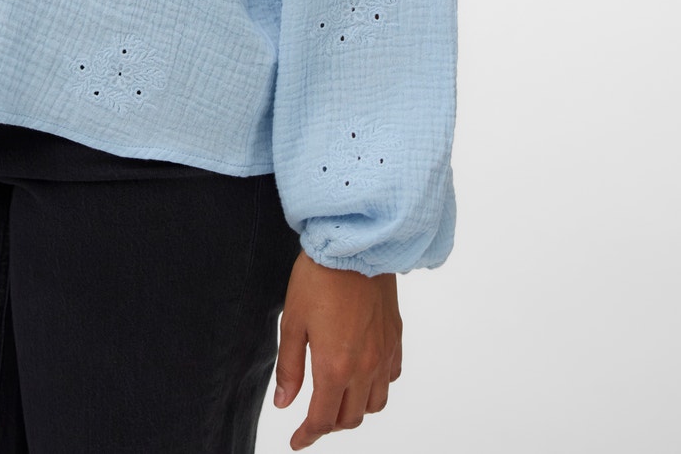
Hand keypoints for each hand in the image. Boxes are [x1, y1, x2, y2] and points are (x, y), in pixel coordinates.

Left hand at [272, 249, 401, 447]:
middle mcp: (365, 368)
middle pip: (350, 418)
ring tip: (338, 399)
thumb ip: (289, 367)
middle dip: (329, 424)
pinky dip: (376, 387)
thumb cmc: (319, 278)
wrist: (355, 245)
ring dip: (355, 409)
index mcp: (335, 367)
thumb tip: (284, 403)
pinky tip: (363, 375)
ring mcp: (384, 354)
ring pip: (375, 404)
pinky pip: (390, 378)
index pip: (323, 419)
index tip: (297, 441)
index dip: (307, 435)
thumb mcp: (292, 322)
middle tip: (312, 418)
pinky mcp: (395, 338)